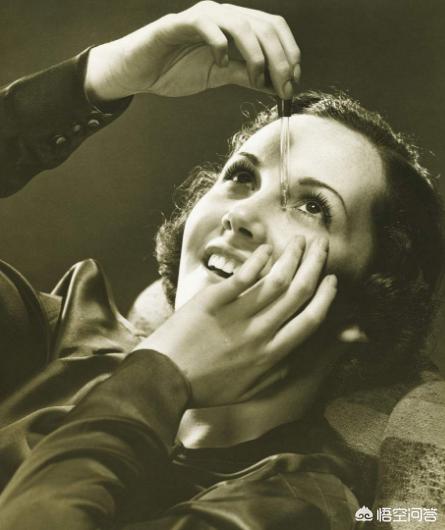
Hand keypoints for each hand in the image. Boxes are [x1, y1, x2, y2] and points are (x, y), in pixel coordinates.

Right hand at [85, 2, 300, 100]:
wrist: (139, 71)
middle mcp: (223, 16)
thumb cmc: (175, 70)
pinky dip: (220, 45)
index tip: (293, 83)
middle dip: (281, 58)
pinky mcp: (179, 24)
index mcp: (235, 26)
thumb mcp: (219, 77)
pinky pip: (207, 26)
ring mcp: (202, 17)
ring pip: (242, 24)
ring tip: (257, 78)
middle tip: (284, 86)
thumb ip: (245, 76)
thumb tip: (274, 84)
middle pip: (265, 25)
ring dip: (256, 54)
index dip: (289, 53)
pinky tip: (220, 63)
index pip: (274, 29)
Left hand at [136, 237, 336, 407]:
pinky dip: (258, 261)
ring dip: (292, 257)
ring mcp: (237, 314)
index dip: (325, 296)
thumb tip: (298, 358)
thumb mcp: (249, 390)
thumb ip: (277, 373)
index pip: (310, 319)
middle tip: (322, 246)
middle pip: (298, 292)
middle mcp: (260, 332)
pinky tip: (267, 249)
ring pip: (275, 281)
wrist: (165, 378)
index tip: (331, 279)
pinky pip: (243, 277)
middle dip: (315, 265)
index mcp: (271, 354)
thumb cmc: (206, 387)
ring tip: (301, 241)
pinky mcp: (214, 301)